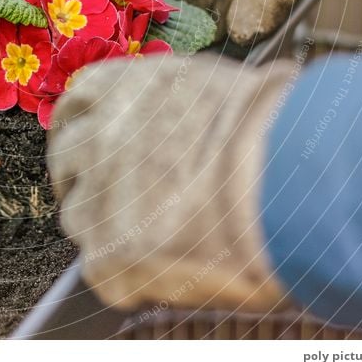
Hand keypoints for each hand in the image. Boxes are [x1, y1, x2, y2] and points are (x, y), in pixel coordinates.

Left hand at [46, 53, 292, 311]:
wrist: (296, 177)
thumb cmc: (277, 130)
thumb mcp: (215, 86)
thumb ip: (172, 102)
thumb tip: (171, 117)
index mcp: (122, 89)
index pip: (76, 104)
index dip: (85, 127)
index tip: (92, 142)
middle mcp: (98, 136)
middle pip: (65, 159)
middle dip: (85, 176)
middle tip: (118, 196)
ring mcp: (99, 195)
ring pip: (78, 216)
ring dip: (107, 227)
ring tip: (158, 237)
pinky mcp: (110, 252)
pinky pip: (100, 270)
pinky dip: (129, 275)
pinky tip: (168, 269)